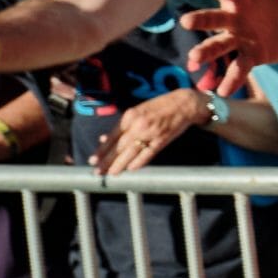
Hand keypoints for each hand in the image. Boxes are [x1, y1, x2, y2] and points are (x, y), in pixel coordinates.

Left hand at [92, 88, 212, 174]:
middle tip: (97, 171)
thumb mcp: (138, 111)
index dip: (102, 149)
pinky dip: (139, 162)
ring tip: (111, 173)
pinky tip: (131, 169)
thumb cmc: (159, 106)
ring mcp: (150, 133)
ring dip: (120, 164)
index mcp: (130, 116)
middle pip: (119, 146)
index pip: (112, 136)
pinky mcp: (162, 140)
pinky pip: (148, 153)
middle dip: (107, 160)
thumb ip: (123, 125)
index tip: (93, 159)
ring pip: (131, 152)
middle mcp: (138, 125)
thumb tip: (104, 139)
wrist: (184, 104)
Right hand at [181, 0, 277, 80]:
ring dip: (207, 52)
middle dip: (201, 19)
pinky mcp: (251, 55)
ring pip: (220, 45)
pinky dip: (231, 79)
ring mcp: (240, 38)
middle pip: (214, 18)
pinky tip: (222, 91)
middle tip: (186, 20)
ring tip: (193, 61)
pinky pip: (239, 67)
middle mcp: (233, 18)